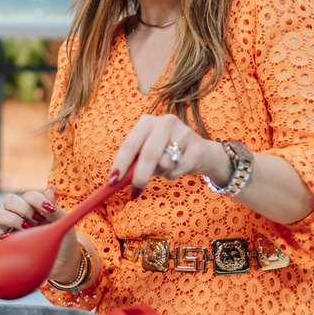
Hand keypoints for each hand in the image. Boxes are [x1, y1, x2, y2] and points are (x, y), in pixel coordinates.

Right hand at [0, 186, 78, 280]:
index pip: (28, 195)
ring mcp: (11, 230)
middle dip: (23, 208)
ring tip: (26, 232)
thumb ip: (55, 209)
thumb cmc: (63, 240)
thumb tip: (50, 189)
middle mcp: (20, 215)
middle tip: (37, 221)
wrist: (63, 263)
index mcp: (34, 208)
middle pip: (9, 200)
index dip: (37, 199)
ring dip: (11, 220)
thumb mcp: (63, 224)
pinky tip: (10, 242)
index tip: (49, 210)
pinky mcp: (5, 246)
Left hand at [108, 114, 230, 193]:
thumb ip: (133, 162)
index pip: (130, 144)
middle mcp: (165, 122)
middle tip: (134, 192)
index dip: (121, 163)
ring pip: (164, 164)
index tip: (112, 181)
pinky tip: (177, 168)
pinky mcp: (197, 148)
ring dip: (160, 173)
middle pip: (148, 154)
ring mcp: (183, 133)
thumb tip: (115, 180)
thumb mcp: (147, 152)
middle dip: (139, 176)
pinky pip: (177, 170)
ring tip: (165, 167)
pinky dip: (172, 175)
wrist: (201, 152)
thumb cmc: (166, 152)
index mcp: (147, 122)